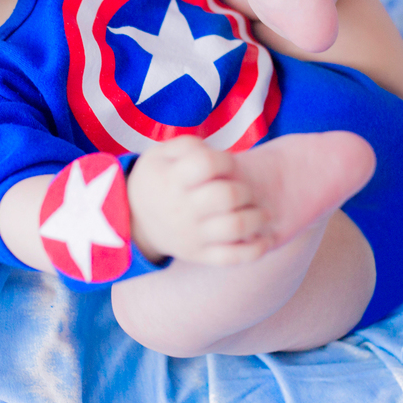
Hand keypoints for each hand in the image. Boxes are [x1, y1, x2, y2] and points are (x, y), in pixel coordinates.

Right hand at [127, 136, 272, 266]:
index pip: (207, 164)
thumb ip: (190, 145)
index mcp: (173, 179)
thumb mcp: (161, 154)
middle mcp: (183, 209)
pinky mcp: (201, 256)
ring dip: (257, 217)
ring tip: (260, 212)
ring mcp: (193, 235)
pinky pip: (234, 257)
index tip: (227, 164)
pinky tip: (265, 238)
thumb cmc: (159, 178)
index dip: (225, 160)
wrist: (137, 220)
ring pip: (236, 227)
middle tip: (244, 190)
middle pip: (227, 196)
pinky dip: (257, 248)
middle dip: (245, 189)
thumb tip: (217, 155)